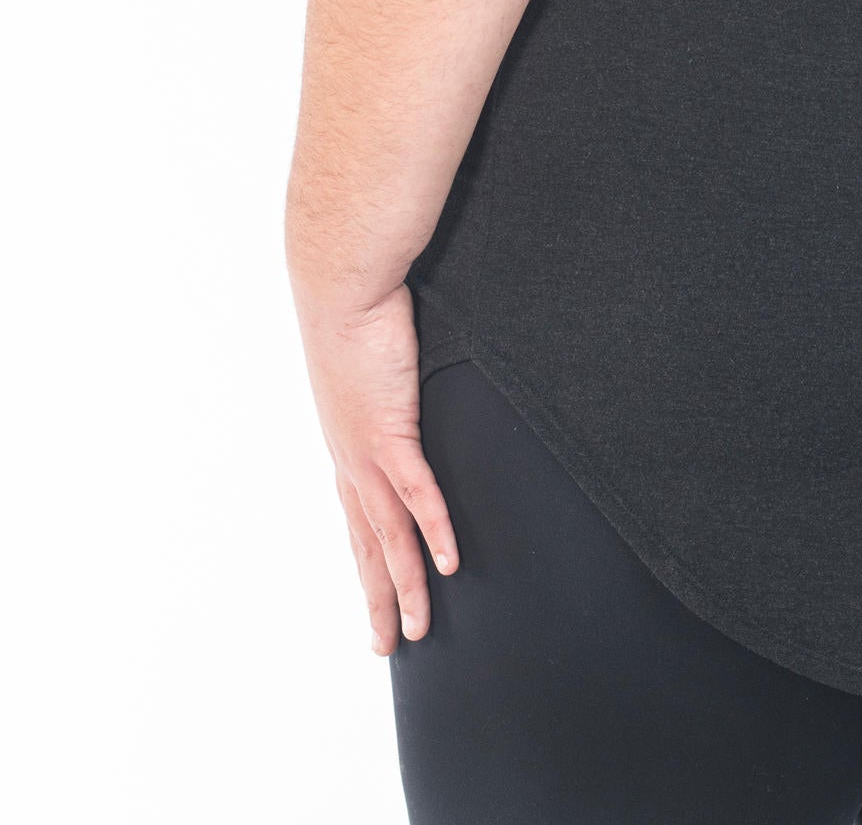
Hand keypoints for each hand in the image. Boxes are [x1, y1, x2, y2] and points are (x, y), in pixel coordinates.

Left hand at [293, 280, 459, 654]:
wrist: (341, 286)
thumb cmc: (357, 312)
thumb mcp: (372, 361)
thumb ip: (389, 385)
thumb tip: (405, 387)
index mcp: (346, 444)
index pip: (357, 519)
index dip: (368, 563)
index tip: (375, 601)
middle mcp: (350, 458)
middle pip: (366, 543)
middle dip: (377, 597)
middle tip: (387, 647)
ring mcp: (367, 450)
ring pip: (388, 534)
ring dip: (405, 584)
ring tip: (417, 630)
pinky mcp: (390, 429)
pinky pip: (416, 492)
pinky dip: (432, 530)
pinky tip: (449, 563)